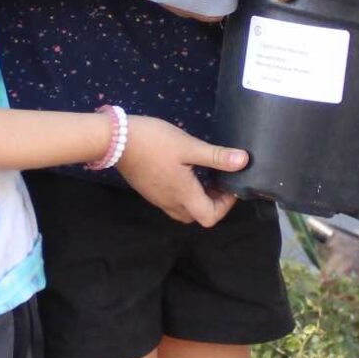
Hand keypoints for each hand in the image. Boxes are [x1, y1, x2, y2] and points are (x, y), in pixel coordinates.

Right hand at [117, 119, 247, 223]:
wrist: (115, 139)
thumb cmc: (154, 142)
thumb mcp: (188, 146)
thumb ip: (216, 156)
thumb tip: (243, 162)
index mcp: (184, 195)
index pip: (210, 217)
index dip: (225, 206)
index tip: (228, 185)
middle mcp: (170, 202)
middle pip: (197, 217)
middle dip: (213, 204)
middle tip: (218, 182)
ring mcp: (157, 198)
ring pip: (183, 211)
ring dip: (197, 200)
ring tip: (203, 178)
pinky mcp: (148, 190)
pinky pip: (171, 202)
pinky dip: (183, 195)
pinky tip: (184, 173)